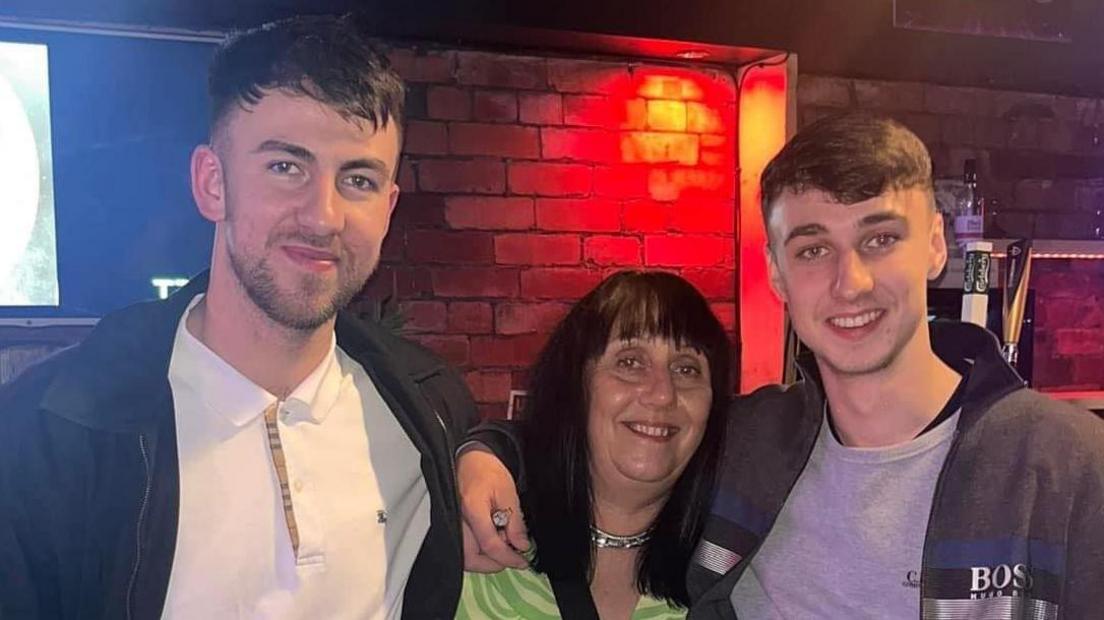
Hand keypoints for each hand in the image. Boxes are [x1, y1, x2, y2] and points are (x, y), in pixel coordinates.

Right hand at [457, 445, 528, 572]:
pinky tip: (490, 543)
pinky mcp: (450, 526)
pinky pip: (460, 548)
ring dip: (484, 560)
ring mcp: (450, 524)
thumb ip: (515, 522)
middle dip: (493, 564)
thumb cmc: (487, 471)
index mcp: (472, 509)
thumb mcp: (508, 492)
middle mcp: (456, 520)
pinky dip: (476, 552)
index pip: (489, 544)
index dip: (508, 557)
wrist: (468, 458)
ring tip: (502, 546)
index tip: (522, 561)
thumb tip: (521, 546)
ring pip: (463, 557)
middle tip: (511, 558)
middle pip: (470, 558)